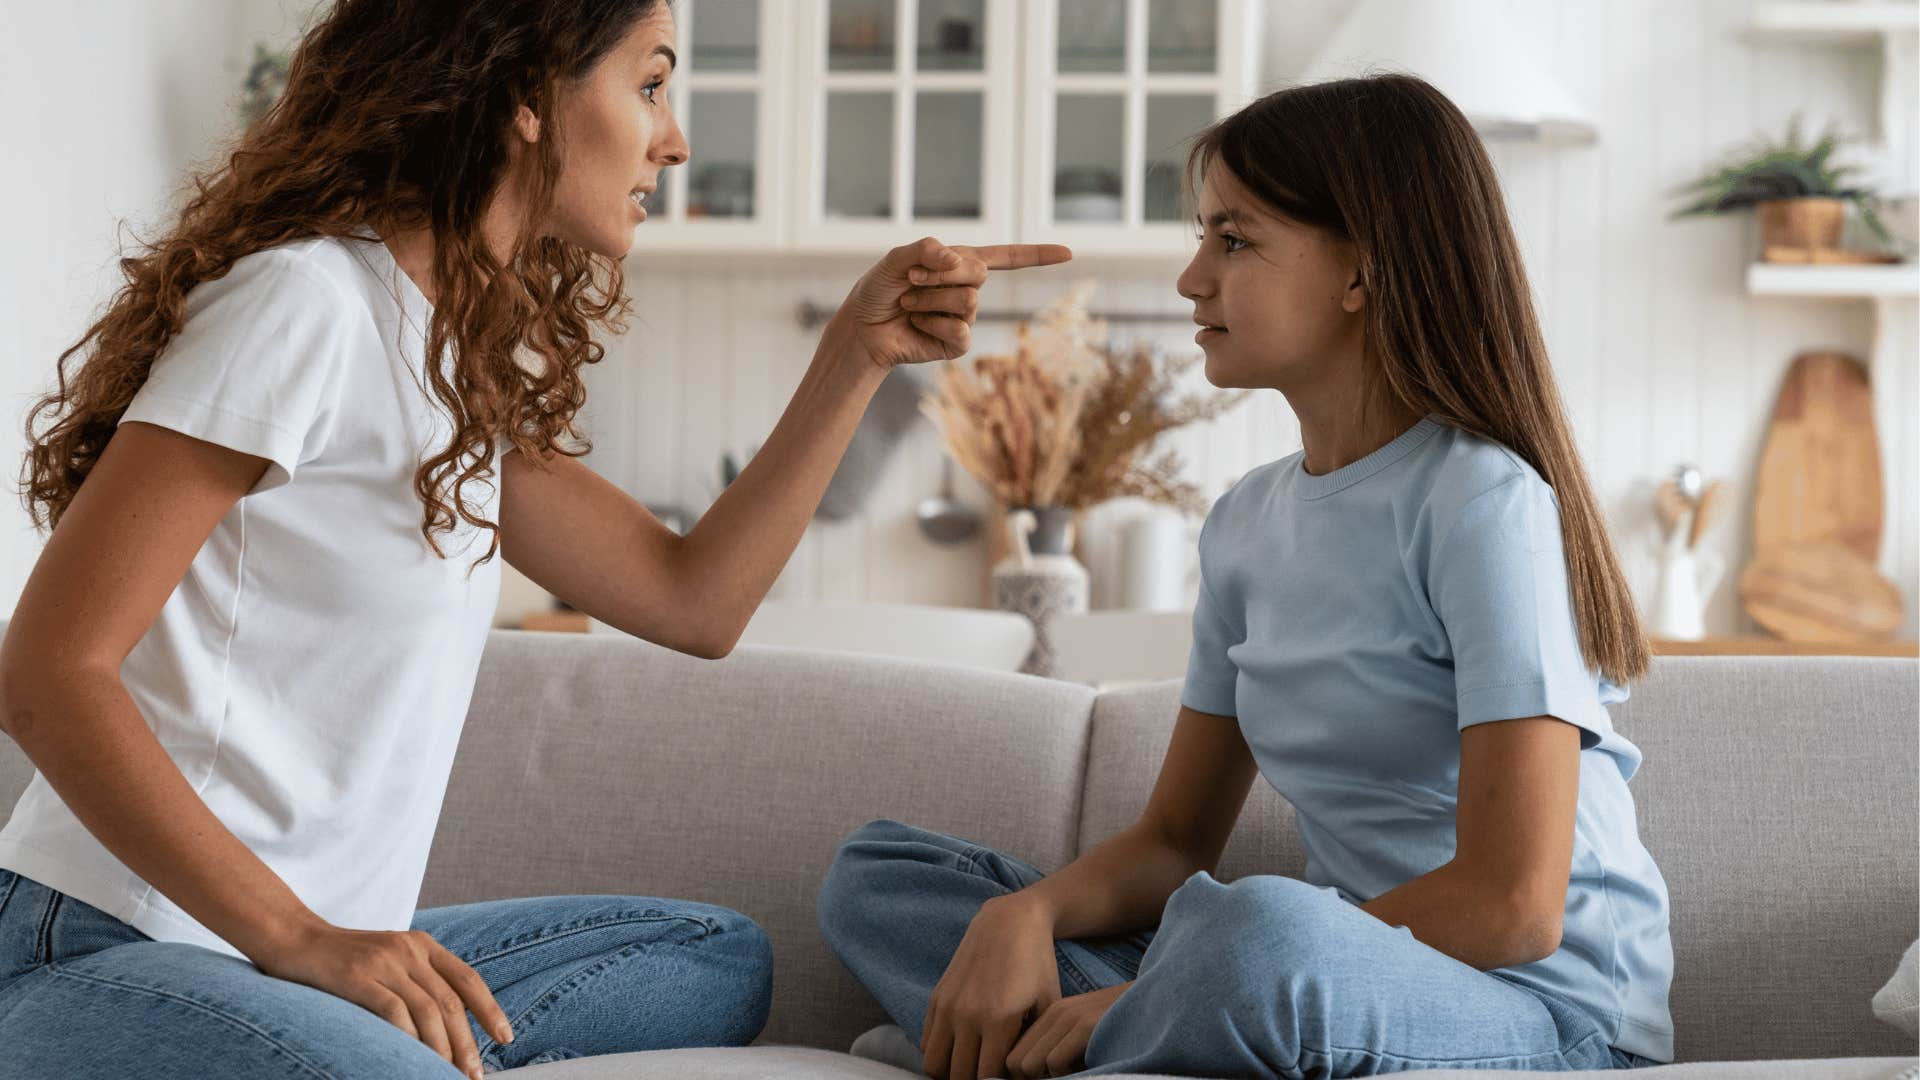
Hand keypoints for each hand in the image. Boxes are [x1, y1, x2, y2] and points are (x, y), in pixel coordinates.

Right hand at [253, 922, 512, 1079]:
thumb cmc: (341, 959)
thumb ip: (417, 981)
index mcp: (422, 945)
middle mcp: (409, 950)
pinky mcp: (357, 977)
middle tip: (473, 1074)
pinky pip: (394, 1011)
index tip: (506, 1038)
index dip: (490, 1010)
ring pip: (428, 1011)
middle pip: (450, 1002)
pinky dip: (408, 1038)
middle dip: (467, 1043)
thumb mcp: (388, 960)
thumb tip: (446, 1025)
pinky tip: (411, 1058)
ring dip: (442, 1048)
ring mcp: (384, 962)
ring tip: (446, 1073)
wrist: (292, 938)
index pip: (468, 979)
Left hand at [830, 236, 1071, 372]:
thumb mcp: (896, 259)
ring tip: (908, 304)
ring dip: (928, 300)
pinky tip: (916, 325)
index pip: (1006, 257)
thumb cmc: (878, 291)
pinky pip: (960, 330)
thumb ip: (923, 250)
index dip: (1037, 255)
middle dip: (939, 275)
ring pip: (967, 301)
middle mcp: (967, 289)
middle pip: (978, 273)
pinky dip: (932, 323)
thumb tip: (952, 257)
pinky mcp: (956, 344)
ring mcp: (964, 318)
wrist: (862, 328)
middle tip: (911, 281)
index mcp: (959, 263)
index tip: (1069, 252)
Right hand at [922, 893, 1061, 1079]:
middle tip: (991, 1072)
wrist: (1010, 921)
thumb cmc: (1037, 964)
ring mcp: (948, 1006)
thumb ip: (1033, 1045)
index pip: (987, 1078)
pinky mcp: (937, 997)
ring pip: (934, 1065)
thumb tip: (1024, 1076)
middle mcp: (967, 1016)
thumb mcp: (1048, 1005)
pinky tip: (961, 1047)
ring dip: (952, 1071)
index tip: (1009, 1075)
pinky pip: (926, 1043)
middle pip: (959, 1076)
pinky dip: (940, 1053)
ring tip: (973, 1065)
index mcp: (999, 1021)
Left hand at [1005, 981, 1129, 1078]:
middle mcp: (1057, 1013)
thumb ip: (1060, 1048)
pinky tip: (1091, 1066)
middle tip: (1065, 1077)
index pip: (1015, 1056)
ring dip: (1051, 1078)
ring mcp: (1071, 1017)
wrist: (1165, 1002)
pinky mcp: (1086, 1025)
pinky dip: (1068, 1074)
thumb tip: (1033, 1076)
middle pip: (1016, 1064)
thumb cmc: (1127, 1029)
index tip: (1050, 1079)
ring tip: (1078, 1070)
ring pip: (1030, 1066)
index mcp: (1053, 1014)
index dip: (1026, 1078)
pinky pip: (1053, 1064)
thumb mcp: (1088, 1034)